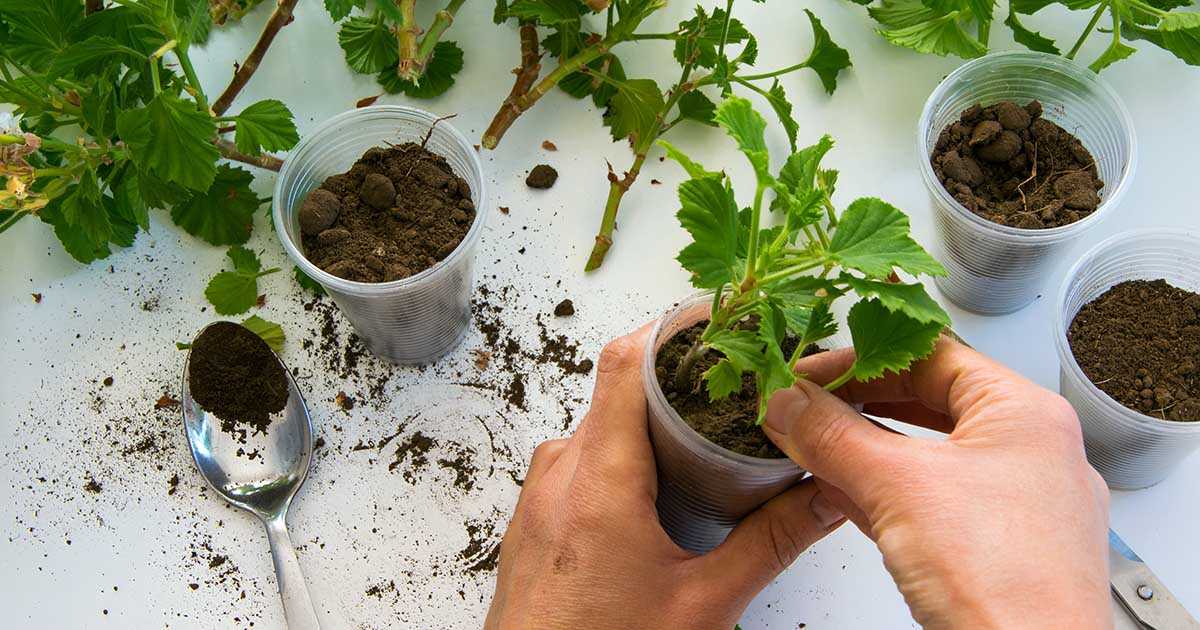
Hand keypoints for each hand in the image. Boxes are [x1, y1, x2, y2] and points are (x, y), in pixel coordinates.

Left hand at [486, 325, 845, 629]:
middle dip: (680, 384)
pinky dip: (624, 453)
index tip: (720, 324)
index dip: (673, 330)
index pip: (627, 362)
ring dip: (651, 423)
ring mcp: (541, 490)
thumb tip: (824, 498)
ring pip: (602, 425)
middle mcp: (560, 471)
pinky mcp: (535, 511)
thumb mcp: (702, 604)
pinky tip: (661, 484)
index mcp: (598, 480)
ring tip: (706, 440)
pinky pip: (582, 456)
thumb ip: (769, 544)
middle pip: (621, 390)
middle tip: (737, 391)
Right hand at [765, 337, 1110, 629]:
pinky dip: (885, 494)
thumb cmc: (1002, 581)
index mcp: (1025, 414)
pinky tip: (840, 496)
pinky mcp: (1001, 551)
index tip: (808, 374)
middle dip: (858, 406)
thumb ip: (833, 436)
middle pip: (929, 403)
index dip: (862, 359)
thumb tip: (789, 402)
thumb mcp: (897, 487)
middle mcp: (1032, 452)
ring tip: (811, 448)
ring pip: (929, 457)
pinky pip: (935, 503)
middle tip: (804, 408)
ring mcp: (1020, 504)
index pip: (933, 355)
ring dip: (865, 451)